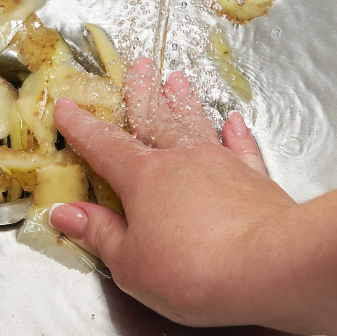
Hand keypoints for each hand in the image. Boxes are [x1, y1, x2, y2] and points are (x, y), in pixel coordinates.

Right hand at [50, 59, 297, 327]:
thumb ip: (98, 234)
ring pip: (197, 124)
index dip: (82, 127)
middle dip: (141, 94)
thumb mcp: (130, 263)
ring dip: (184, 102)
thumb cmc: (192, 269)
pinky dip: (238, 134)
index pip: (104, 145)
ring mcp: (222, 165)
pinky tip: (235, 122)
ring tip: (176, 79)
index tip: (66, 107)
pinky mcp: (257, 181)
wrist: (271, 267)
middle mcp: (181, 160)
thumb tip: (64, 212)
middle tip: (137, 66)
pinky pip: (243, 149)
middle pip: (155, 119)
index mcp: (142, 177)